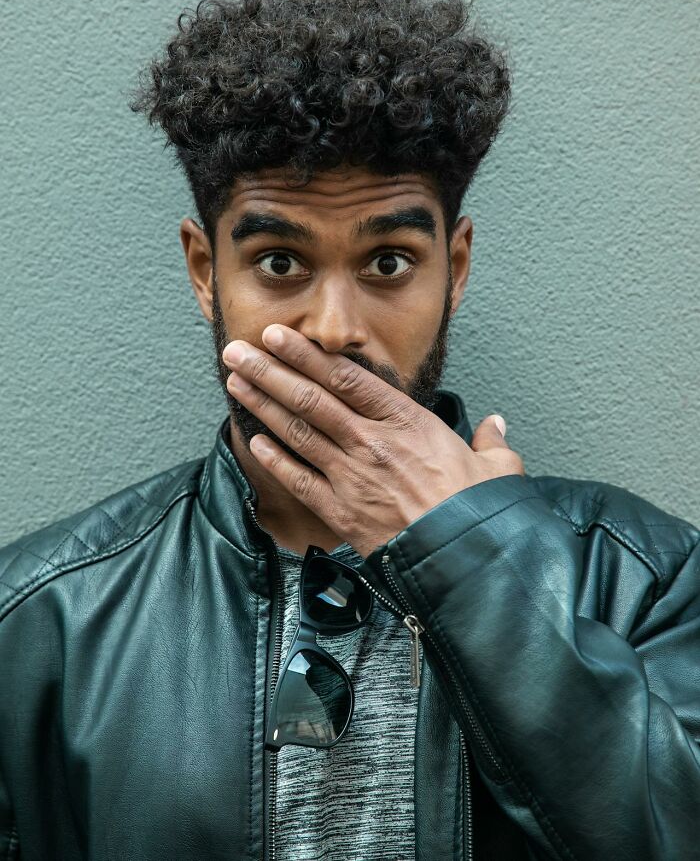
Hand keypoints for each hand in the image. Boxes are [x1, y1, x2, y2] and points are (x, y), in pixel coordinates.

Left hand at [222, 325, 524, 557]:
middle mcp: (372, 443)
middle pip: (311, 399)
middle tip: (238, 351)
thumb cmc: (481, 512)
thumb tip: (496, 426)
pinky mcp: (342, 513)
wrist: (466, 562)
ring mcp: (353, 477)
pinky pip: (300, 481)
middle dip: (270, 372)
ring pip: (298, 433)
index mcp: (407, 422)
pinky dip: (275, 461)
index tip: (280, 336)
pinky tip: (254, 443)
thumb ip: (490, 443)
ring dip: (263, 406)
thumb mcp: (496, 469)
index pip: (347, 378)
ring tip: (236, 383)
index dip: (307, 354)